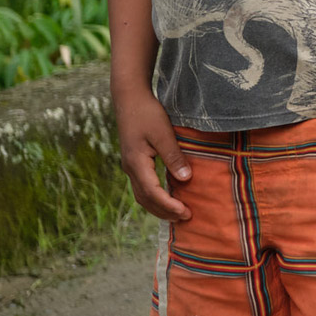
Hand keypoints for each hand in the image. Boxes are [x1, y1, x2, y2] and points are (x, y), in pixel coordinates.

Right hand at [114, 92, 191, 221]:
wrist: (129, 98)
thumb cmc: (147, 113)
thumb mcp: (163, 133)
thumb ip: (174, 156)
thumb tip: (186, 179)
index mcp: (136, 163)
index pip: (152, 193)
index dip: (169, 205)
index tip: (186, 212)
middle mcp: (130, 168)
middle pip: (145, 199)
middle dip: (164, 211)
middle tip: (185, 218)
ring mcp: (130, 165)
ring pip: (141, 195)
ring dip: (158, 207)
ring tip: (177, 214)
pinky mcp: (133, 161)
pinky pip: (142, 186)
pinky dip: (154, 197)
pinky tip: (167, 197)